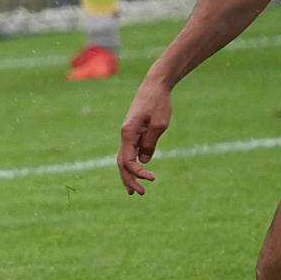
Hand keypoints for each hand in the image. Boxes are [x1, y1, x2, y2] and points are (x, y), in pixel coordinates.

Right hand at [117, 78, 170, 194]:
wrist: (154, 85)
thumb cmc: (158, 103)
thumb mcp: (159, 125)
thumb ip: (150, 143)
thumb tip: (144, 160)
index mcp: (128, 133)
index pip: (127, 161)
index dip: (138, 173)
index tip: (152, 178)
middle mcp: (124, 135)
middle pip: (121, 163)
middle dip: (129, 180)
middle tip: (140, 194)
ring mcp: (127, 134)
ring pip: (123, 159)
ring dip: (128, 175)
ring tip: (134, 191)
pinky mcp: (133, 132)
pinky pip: (129, 152)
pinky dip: (131, 165)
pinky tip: (137, 173)